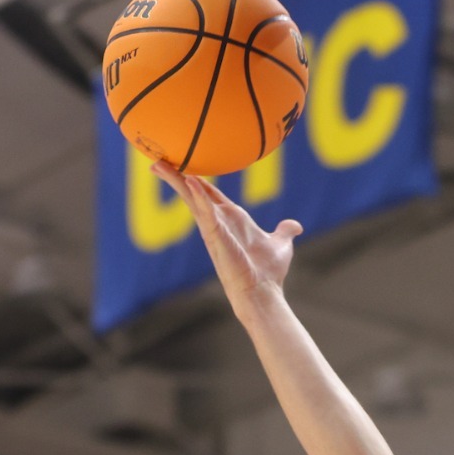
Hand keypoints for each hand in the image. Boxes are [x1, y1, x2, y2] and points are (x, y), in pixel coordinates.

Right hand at [152, 163, 300, 304]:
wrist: (264, 293)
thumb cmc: (268, 273)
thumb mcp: (280, 245)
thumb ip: (284, 232)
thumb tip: (295, 226)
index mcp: (232, 220)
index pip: (210, 195)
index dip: (197, 180)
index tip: (183, 167)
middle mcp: (219, 222)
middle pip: (193, 194)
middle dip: (176, 177)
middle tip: (157, 161)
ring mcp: (215, 229)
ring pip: (192, 199)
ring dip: (177, 181)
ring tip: (159, 164)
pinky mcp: (217, 237)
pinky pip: (205, 212)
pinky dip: (198, 196)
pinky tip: (190, 180)